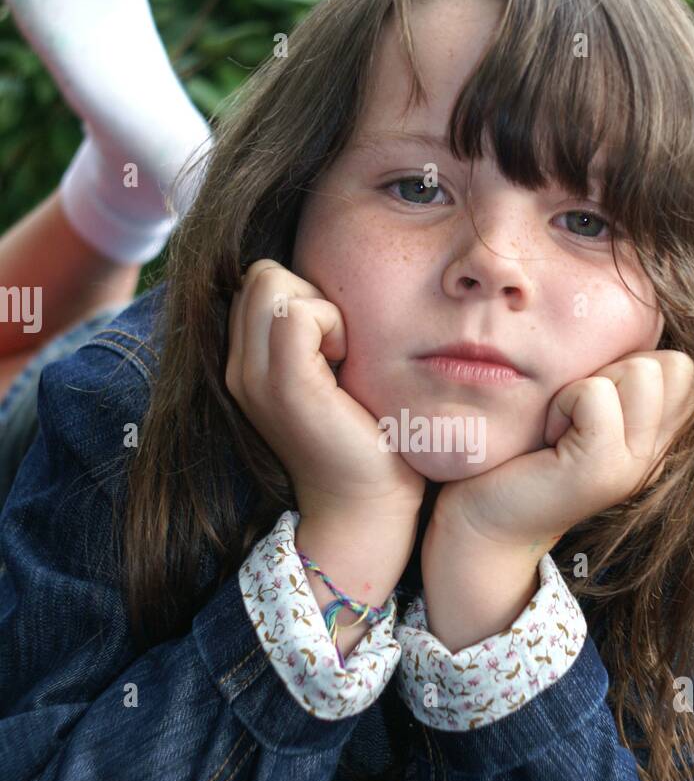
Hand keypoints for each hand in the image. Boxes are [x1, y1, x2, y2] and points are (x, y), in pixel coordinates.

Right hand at [225, 259, 424, 520]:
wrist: (366, 506)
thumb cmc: (366, 438)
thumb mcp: (329, 374)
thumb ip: (313, 332)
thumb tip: (330, 285)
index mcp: (247, 364)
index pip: (257, 281)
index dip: (302, 295)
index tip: (334, 345)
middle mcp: (239, 369)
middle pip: (260, 274)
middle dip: (308, 293)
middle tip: (339, 348)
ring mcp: (254, 377)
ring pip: (271, 282)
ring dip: (320, 307)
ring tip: (342, 358)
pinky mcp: (283, 385)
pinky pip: (296, 312)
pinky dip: (331, 324)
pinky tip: (347, 364)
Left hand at [432, 351, 693, 551]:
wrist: (482, 521)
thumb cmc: (524, 453)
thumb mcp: (582, 408)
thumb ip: (619, 381)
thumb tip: (635, 324)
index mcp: (659, 438)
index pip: (685, 369)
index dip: (634, 365)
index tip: (590, 405)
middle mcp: (658, 455)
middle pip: (673, 364)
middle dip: (616, 370)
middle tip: (575, 415)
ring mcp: (636, 465)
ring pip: (642, 371)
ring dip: (587, 383)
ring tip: (561, 425)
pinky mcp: (601, 469)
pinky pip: (595, 393)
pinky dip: (564, 401)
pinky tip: (548, 435)